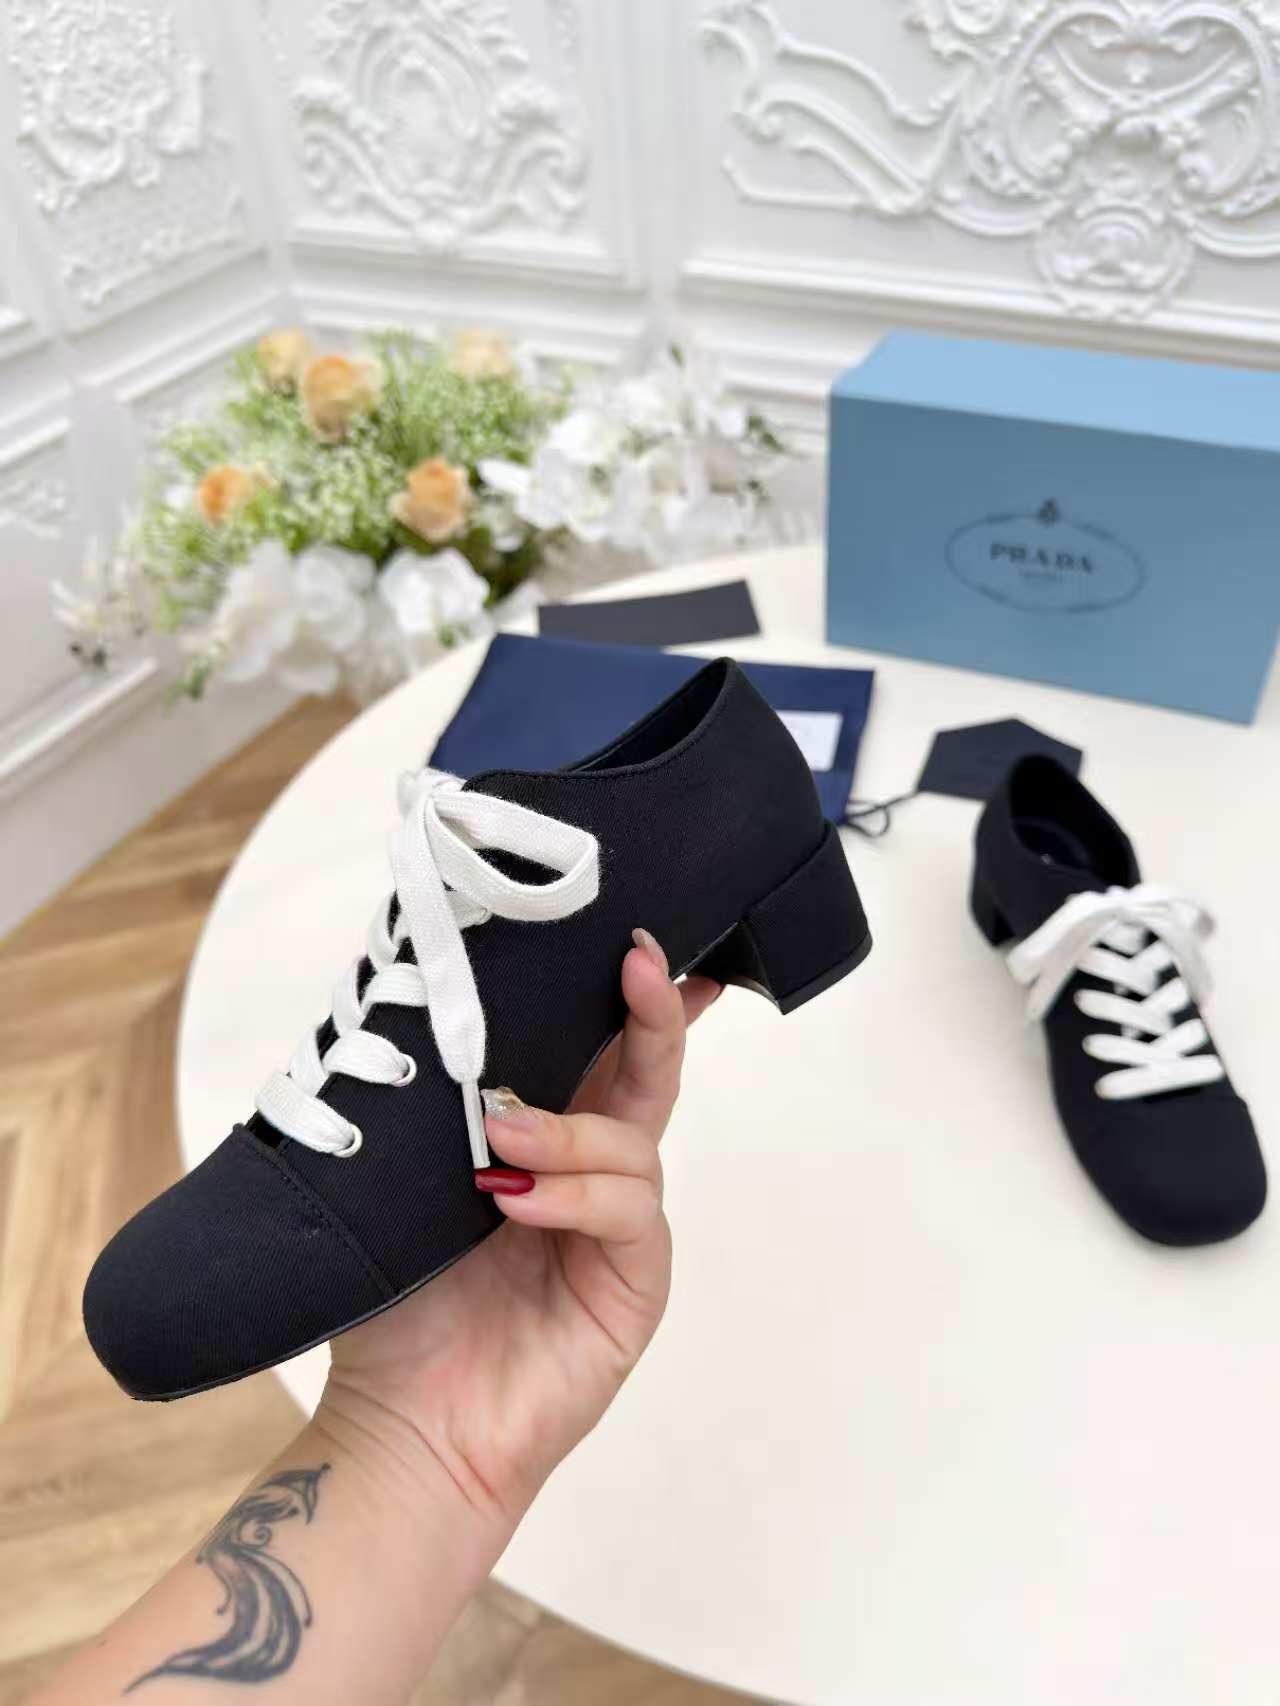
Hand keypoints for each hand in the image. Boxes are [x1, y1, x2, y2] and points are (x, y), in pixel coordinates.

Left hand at [318, 931, 720, 1526]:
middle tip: (638, 965)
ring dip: (569, 1129)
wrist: (407, 1426)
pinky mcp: (636, 1285)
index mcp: (548, 1140)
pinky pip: (629, 1215)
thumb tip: (427, 1005)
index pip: (601, 1053)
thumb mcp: (404, 1183)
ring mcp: (620, 1231)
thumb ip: (433, 1109)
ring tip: (499, 1141)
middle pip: (648, 1078)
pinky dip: (575, 1198)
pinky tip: (518, 1203)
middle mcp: (594, 1175)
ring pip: (634, 1144)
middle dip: (652, 1016)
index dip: (633, 999)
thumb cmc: (402, 1302)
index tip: (638, 941)